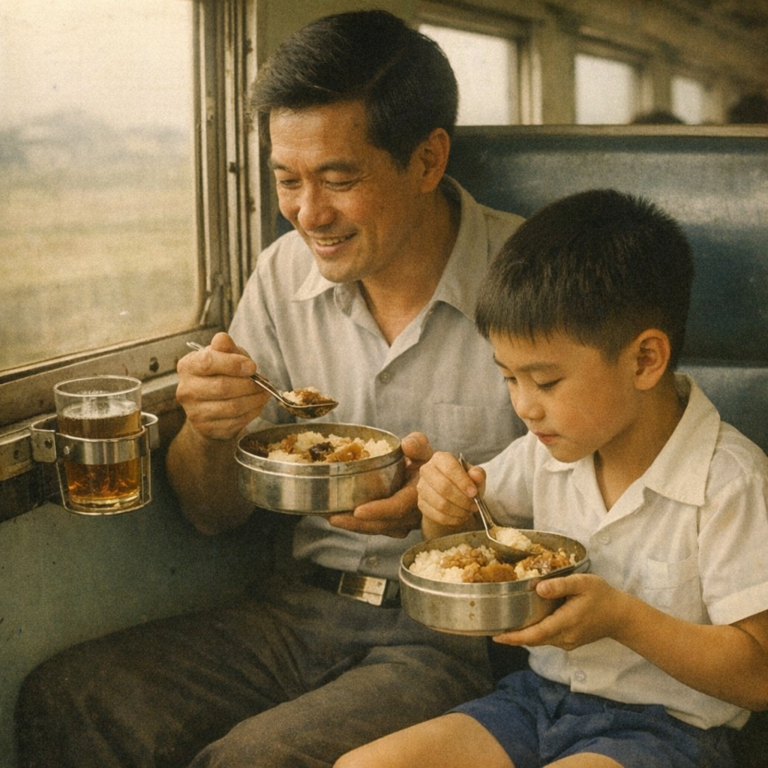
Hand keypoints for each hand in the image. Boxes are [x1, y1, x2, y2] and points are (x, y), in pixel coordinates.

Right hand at [176, 332, 269, 440]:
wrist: (210, 408)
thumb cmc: (219, 375)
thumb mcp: (224, 356)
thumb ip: (225, 347)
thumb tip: (222, 339)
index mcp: (188, 366)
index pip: (208, 362)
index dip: (233, 364)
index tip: (252, 366)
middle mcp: (186, 390)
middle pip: (222, 387)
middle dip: (249, 384)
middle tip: (263, 382)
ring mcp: (195, 412)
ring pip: (232, 407)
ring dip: (255, 399)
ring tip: (264, 392)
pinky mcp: (207, 429)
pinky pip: (236, 421)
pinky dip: (253, 412)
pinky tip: (257, 404)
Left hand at [326, 432, 433, 537]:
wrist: (434, 480)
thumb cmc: (426, 463)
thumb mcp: (425, 451)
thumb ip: (418, 445)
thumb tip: (407, 444)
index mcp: (418, 496)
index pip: (398, 507)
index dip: (378, 511)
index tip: (358, 511)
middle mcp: (413, 515)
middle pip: (384, 524)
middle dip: (357, 524)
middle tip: (333, 517)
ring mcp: (405, 523)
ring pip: (379, 530)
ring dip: (354, 527)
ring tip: (331, 517)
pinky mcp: (396, 526)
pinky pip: (377, 529)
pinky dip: (359, 526)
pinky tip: (340, 518)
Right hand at [416, 450, 482, 529]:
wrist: (451, 495)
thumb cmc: (464, 481)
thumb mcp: (474, 475)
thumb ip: (477, 473)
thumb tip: (476, 476)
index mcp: (440, 458)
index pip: (450, 468)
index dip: (463, 482)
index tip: (474, 492)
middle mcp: (427, 470)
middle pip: (443, 486)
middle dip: (462, 499)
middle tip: (474, 505)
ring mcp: (422, 488)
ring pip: (440, 503)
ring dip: (458, 510)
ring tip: (468, 511)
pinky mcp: (421, 504)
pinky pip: (437, 515)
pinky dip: (452, 519)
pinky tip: (460, 517)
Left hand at [492, 573, 625, 649]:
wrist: (621, 615)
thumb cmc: (602, 596)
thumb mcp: (582, 583)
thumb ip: (560, 585)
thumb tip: (539, 588)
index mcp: (565, 623)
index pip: (535, 634)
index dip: (514, 637)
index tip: (497, 636)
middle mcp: (564, 637)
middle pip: (534, 639)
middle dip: (513, 636)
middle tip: (492, 629)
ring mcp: (567, 641)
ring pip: (540, 640)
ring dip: (523, 635)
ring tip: (504, 626)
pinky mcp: (569, 641)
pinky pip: (547, 638)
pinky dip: (534, 633)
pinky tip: (526, 623)